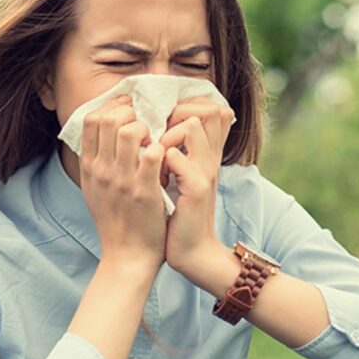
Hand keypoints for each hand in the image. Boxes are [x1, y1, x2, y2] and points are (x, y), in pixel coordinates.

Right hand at [79, 95, 167, 272]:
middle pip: (109, 119)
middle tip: (144, 125)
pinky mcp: (145, 191)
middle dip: (131, 114)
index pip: (91, 120)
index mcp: (89, 167)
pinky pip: (153, 154)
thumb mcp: (93, 188)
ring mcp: (122, 180)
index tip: (128, 111)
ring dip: (148, 129)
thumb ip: (95, 160)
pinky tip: (165, 157)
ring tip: (154, 141)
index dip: (112, 107)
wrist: (127, 256)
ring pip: (131, 131)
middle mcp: (101, 171)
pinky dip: (161, 148)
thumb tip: (101, 130)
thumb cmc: (115, 220)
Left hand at [158, 97, 234, 276]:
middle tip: (153, 134)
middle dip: (175, 113)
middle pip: (207, 109)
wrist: (192, 251)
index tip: (159, 123)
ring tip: (150, 152)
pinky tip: (148, 173)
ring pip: (192, 125)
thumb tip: (161, 132)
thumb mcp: (182, 179)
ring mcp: (205, 171)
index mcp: (207, 154)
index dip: (185, 106)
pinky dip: (157, 158)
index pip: (210, 108)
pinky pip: (174, 156)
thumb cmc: (180, 215)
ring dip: (166, 133)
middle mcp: (211, 157)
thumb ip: (178, 154)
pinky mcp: (196, 188)